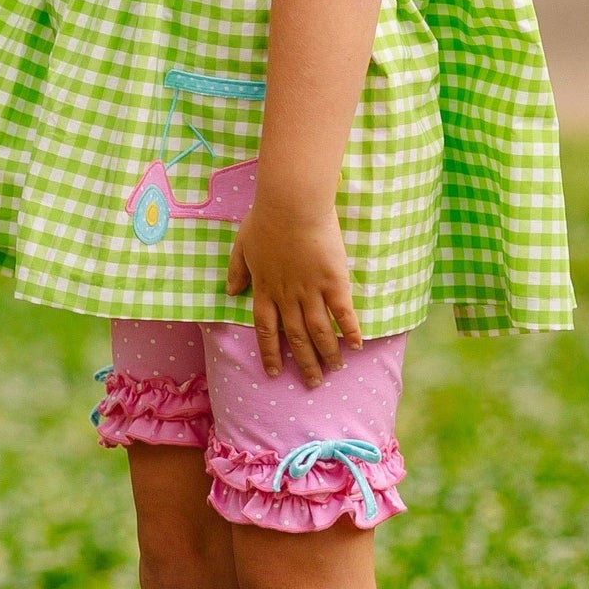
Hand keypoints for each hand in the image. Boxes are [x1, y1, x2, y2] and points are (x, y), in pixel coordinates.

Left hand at [225, 199, 362, 387]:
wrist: (292, 205)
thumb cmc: (265, 219)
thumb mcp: (242, 245)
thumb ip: (236, 270)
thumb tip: (232, 291)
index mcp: (265, 289)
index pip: (266, 330)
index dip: (269, 352)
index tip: (274, 372)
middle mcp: (287, 297)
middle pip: (296, 338)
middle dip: (304, 363)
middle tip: (313, 383)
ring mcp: (311, 291)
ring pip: (319, 331)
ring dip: (327, 353)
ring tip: (334, 369)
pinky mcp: (334, 281)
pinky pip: (343, 312)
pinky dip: (350, 331)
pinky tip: (356, 345)